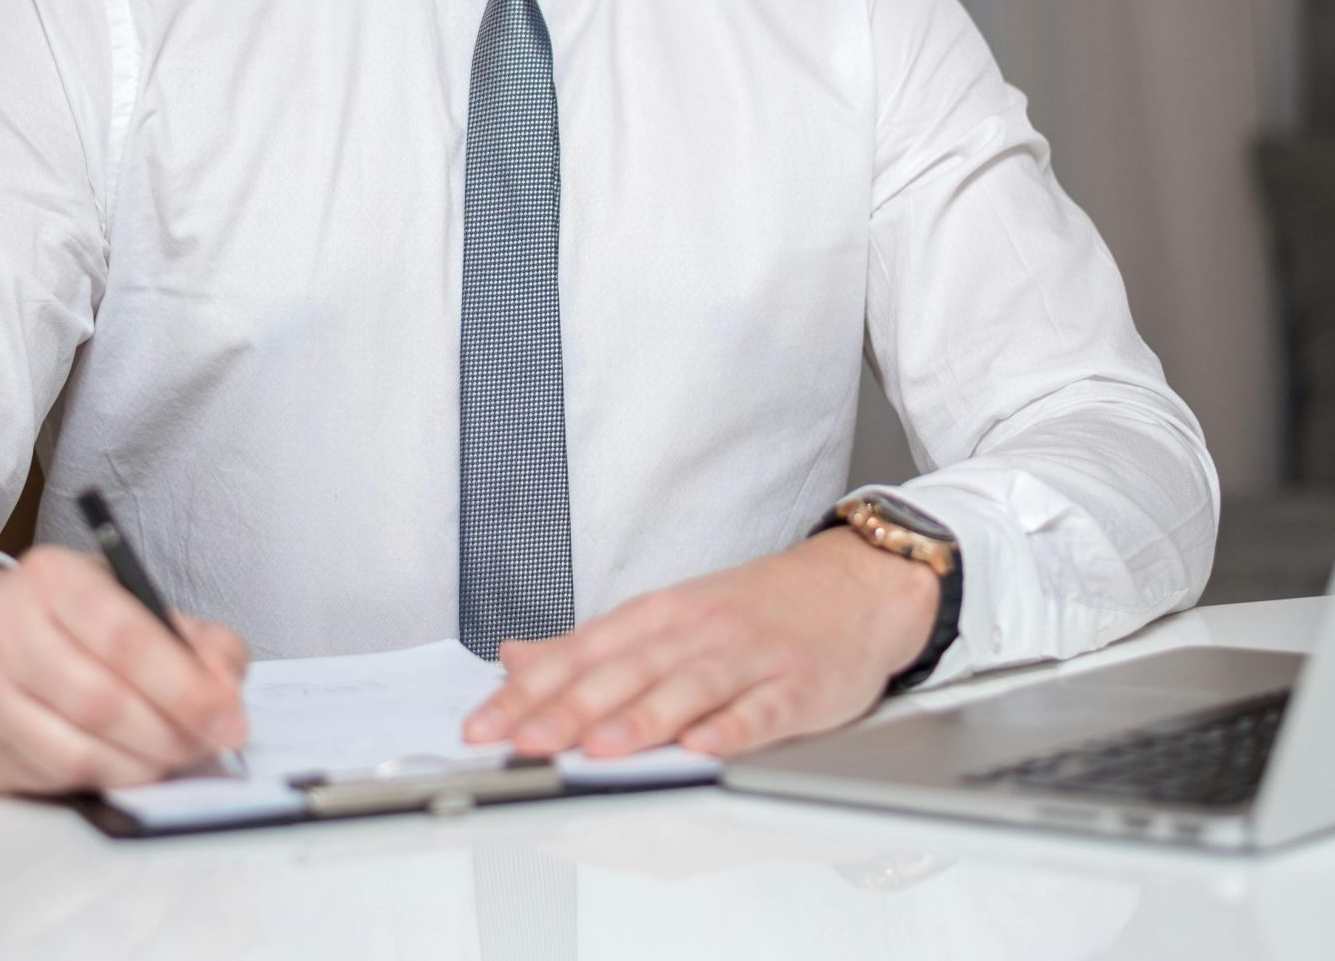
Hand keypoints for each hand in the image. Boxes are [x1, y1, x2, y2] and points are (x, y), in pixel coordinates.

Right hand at [0, 547, 251, 793]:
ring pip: (79, 751)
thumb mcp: (127, 601)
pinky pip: (55, 778)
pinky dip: (105, 778)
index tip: (228, 718)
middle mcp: (4, 629)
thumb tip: (226, 687)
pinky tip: (126, 764)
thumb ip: (191, 637)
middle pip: (104, 701)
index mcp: (53, 578)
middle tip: (206, 743)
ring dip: (142, 764)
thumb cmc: (64, 625)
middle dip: (171, 733)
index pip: (128, 639)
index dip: (186, 687)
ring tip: (171, 756)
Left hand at [459, 527, 939, 759]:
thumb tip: (514, 660)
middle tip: (523, 743)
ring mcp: (745, 658)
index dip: (525, 693)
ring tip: (598, 748)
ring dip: (641, 719)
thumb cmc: (755, 609)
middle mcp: (693, 633)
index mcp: (654, 618)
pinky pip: (760, 710)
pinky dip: (731, 729)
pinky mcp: (795, 686)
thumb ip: (588, 646)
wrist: (854, 585)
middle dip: (568, 711)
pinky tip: (704, 748)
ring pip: (685, 689)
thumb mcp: (665, 616)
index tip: (480, 726)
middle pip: (622, 673)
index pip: (576, 656)